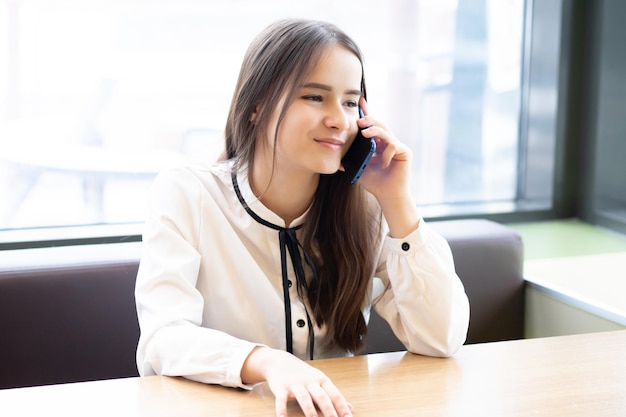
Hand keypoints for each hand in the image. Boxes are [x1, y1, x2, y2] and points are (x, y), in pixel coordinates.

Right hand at [241, 347, 352, 416]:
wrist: (279, 361)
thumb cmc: (303, 374)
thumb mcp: (320, 381)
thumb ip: (333, 395)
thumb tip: (350, 408)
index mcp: (321, 380)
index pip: (334, 394)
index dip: (342, 406)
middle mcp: (310, 381)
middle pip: (321, 396)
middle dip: (329, 410)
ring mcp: (295, 384)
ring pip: (304, 397)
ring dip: (309, 410)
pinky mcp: (281, 387)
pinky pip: (281, 399)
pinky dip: (281, 409)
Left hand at [356, 99, 420, 237]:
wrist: (387, 196)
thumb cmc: (374, 183)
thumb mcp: (358, 168)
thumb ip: (349, 160)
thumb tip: (334, 154)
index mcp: (377, 143)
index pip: (371, 125)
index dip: (366, 112)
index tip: (359, 101)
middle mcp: (388, 141)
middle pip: (379, 124)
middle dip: (369, 119)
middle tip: (359, 120)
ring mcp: (397, 146)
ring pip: (386, 132)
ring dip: (375, 130)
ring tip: (364, 132)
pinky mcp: (405, 152)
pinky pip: (394, 145)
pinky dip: (387, 151)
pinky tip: (382, 161)